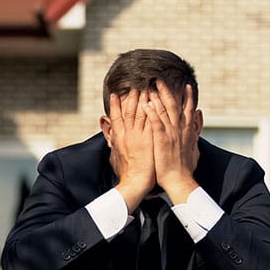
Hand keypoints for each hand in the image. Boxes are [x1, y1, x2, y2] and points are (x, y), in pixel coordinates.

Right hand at [108, 89, 155, 210]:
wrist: (136, 183)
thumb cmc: (126, 173)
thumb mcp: (114, 156)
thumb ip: (113, 144)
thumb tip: (110, 137)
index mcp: (118, 138)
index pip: (115, 117)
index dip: (114, 105)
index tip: (114, 95)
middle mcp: (128, 134)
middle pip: (129, 111)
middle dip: (132, 98)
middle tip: (135, 87)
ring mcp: (140, 135)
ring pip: (142, 112)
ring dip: (144, 99)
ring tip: (147, 89)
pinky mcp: (151, 139)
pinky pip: (154, 120)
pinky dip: (156, 110)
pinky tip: (159, 102)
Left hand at [145, 81, 200, 203]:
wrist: (180, 180)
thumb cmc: (186, 169)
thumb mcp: (194, 151)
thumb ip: (195, 139)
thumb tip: (197, 134)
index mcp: (187, 131)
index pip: (188, 109)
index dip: (187, 97)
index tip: (186, 86)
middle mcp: (180, 129)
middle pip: (174, 105)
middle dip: (167, 91)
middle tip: (160, 80)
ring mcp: (171, 133)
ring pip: (164, 110)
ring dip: (157, 97)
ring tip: (150, 87)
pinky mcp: (161, 139)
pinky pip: (155, 122)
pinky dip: (151, 112)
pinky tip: (146, 104)